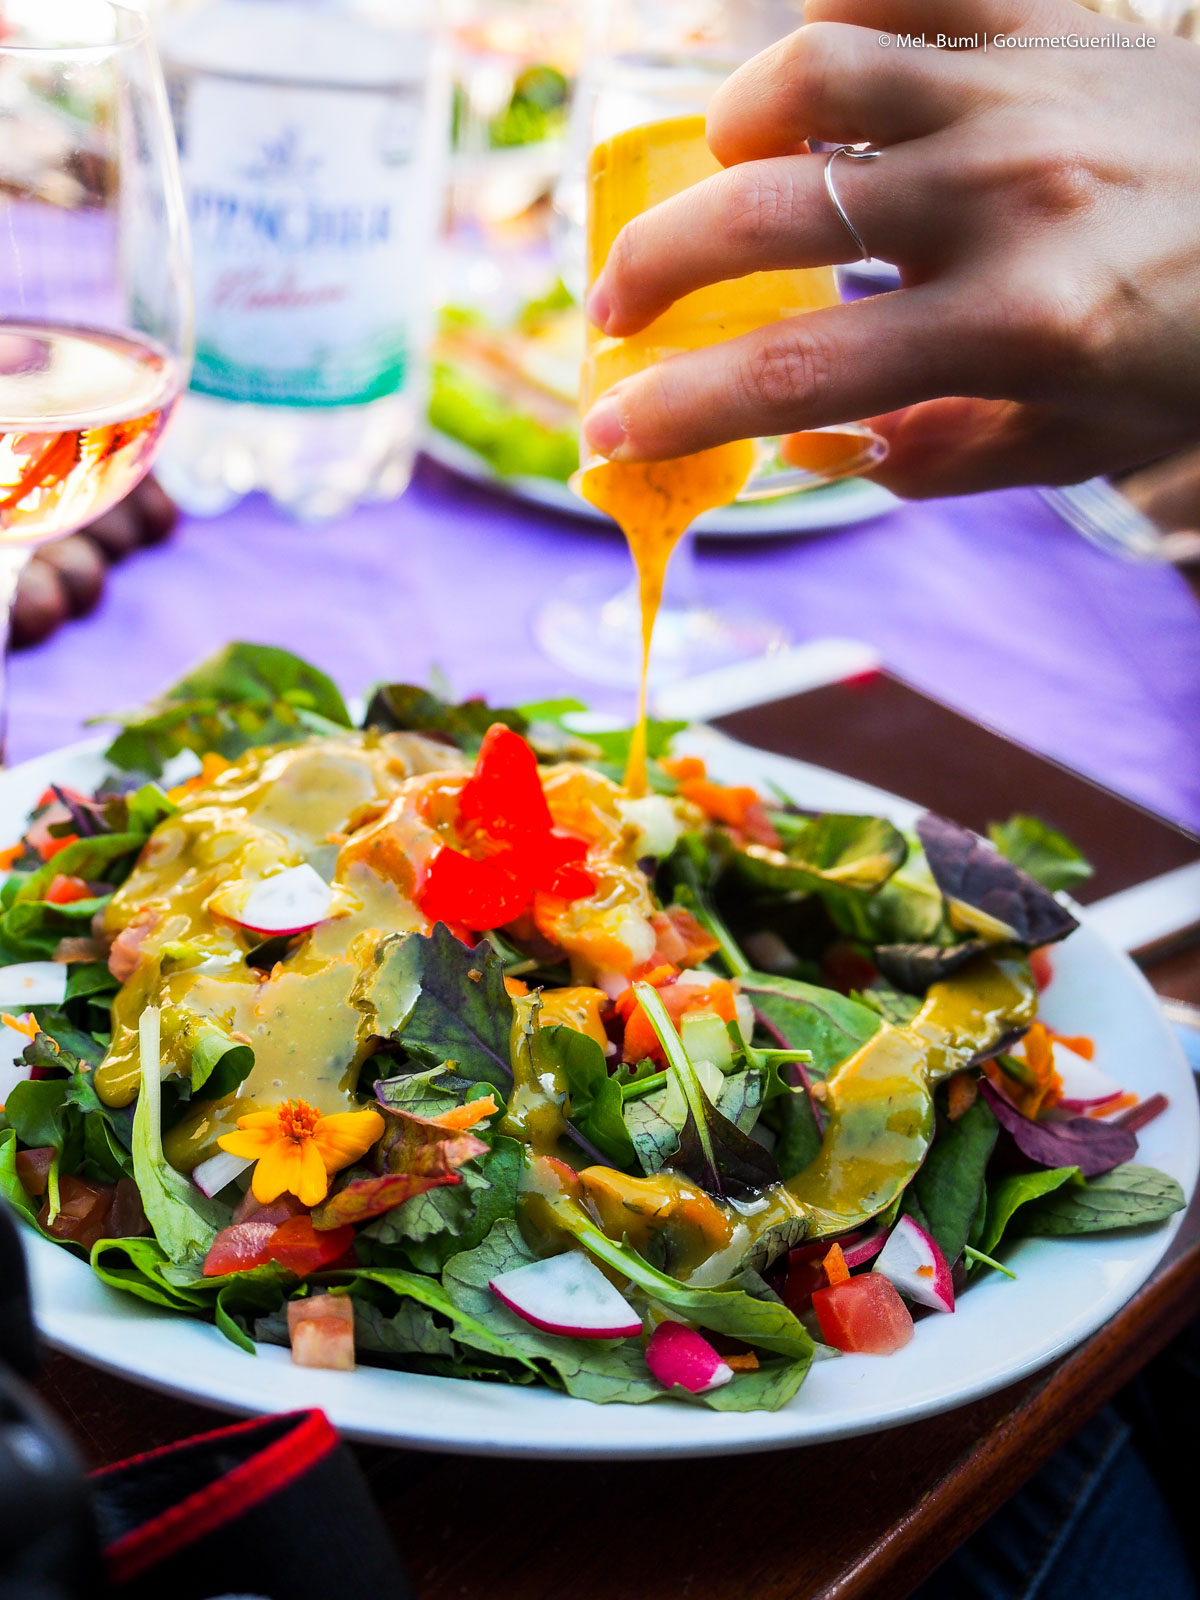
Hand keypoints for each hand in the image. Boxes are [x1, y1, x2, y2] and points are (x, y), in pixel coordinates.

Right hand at [582, 0, 1199, 496]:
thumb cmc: (1195, 350)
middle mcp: (1003, 197)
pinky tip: (811, 71)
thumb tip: (826, 446)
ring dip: (733, 124)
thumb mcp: (1076, 443)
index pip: (794, 373)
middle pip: (767, 213)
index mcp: (1013, 324)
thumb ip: (939, 455)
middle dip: (651, 267)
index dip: (678, 405)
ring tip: (721, 169)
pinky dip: (835, 9)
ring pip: (816, 67)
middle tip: (616, 306)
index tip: (605, 425)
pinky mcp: (1047, 16)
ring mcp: (1020, 91)